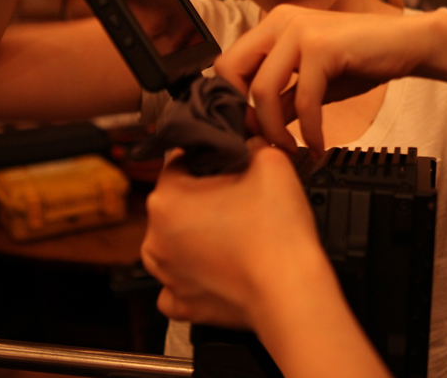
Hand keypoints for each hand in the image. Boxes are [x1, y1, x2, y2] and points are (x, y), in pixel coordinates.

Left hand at [140, 140, 325, 329]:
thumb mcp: (271, 162)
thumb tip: (248, 142)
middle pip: (176, 202)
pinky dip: (196, 273)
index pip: (179, 161)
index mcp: (167, 198)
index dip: (208, 157)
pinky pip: (179, 281)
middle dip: (204, 196)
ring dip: (198, 234)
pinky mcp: (181, 304)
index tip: (230, 164)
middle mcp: (154, 237)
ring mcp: (165, 275)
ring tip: (236, 234)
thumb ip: (252, 143)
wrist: (291, 292)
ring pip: (175, 241)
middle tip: (240, 199)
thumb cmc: (278, 230)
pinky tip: (221, 267)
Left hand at [214, 5, 426, 154]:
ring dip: (274, 131)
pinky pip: (303, 100)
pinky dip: (309, 131)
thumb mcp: (312, 83)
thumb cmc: (362, 61)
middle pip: (231, 72)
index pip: (227, 64)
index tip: (250, 132)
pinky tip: (317, 145)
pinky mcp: (321, 47)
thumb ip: (282, 99)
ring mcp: (298, 30)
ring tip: (291, 149)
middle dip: (243, 115)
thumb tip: (254, 128)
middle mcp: (279, 21)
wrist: (408, 44)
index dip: (231, 102)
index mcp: (272, 25)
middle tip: (263, 143)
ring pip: (262, 91)